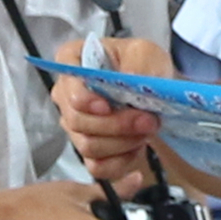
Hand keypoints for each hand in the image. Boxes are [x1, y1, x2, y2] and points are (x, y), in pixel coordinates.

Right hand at [51, 58, 165, 196]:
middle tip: (148, 121)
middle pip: (77, 120)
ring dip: (122, 143)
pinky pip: (97, 167)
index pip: (66, 80)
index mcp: (72, 61)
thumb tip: (129, 78)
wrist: (154, 91)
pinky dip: (121, 163)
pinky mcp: (89, 150)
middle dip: (116, 125)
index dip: (82, 98)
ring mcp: (75, 125)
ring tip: (146, 131)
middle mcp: (66, 94)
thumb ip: (138, 61)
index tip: (107, 106)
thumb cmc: (143, 65)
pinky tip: (137, 150)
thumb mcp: (146, 52)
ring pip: (88, 146)